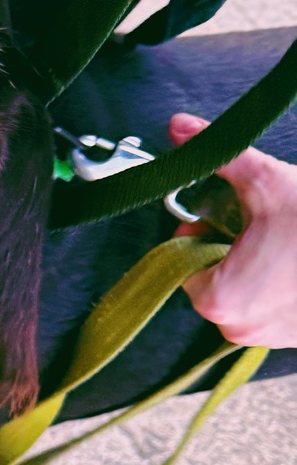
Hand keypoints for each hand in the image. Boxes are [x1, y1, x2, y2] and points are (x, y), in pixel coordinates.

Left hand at [168, 112, 296, 346]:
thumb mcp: (267, 183)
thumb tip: (180, 126)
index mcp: (219, 299)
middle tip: (258, 225)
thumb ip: (220, 158)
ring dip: (257, 268)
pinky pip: (274, 309)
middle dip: (230, 250)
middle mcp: (239, 329)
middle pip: (215, 280)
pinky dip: (281, 286)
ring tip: (285, 243)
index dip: (200, 235)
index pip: (185, 265)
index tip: (222, 216)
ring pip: (246, 295)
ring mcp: (271, 338)